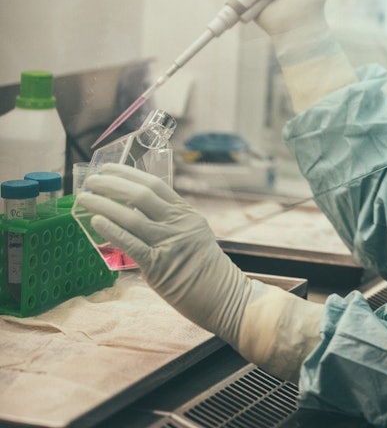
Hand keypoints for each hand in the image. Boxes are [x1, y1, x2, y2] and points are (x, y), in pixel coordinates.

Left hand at [75, 164, 250, 345]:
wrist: (223, 295)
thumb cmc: (204, 268)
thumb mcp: (194, 234)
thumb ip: (170, 222)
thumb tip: (135, 213)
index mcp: (186, 213)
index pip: (155, 185)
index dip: (129, 173)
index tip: (108, 167)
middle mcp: (179, 223)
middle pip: (141, 194)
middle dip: (113, 184)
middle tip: (92, 180)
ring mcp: (169, 243)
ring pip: (132, 216)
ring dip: (104, 205)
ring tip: (86, 198)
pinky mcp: (159, 266)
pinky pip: (131, 244)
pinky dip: (112, 230)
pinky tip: (96, 221)